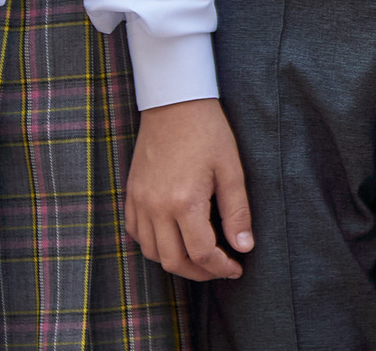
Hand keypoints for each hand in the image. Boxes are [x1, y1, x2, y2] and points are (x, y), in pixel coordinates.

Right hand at [126, 98, 253, 280]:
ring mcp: (139, 202)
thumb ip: (237, 211)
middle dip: (200, 272)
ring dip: (176, 261)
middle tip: (220, 269)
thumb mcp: (231, 169)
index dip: (221, 268)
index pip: (202, 253)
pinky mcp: (131, 195)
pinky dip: (154, 245)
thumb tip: (244, 247)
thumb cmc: (208, 133)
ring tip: (201, 257)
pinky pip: (136, 234)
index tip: (236, 269)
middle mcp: (157, 208)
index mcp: (184, 202)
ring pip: (152, 252)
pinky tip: (173, 239)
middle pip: (174, 261)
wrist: (174, 104)